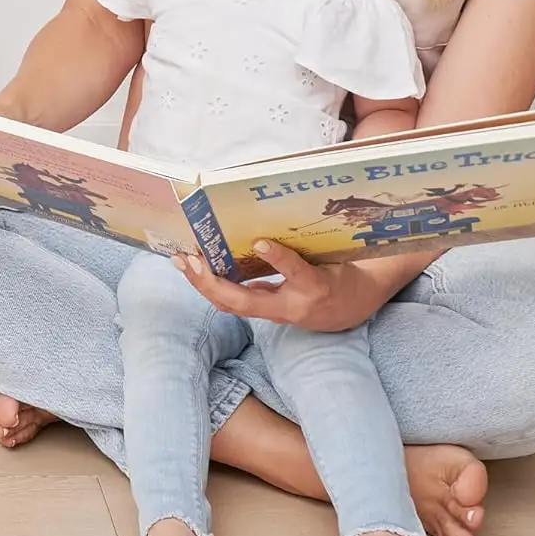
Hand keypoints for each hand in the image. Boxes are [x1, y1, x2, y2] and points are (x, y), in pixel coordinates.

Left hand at [173, 240, 398, 332]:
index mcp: (316, 286)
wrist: (352, 309)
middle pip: (246, 303)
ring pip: (233, 306)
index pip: (297, 272)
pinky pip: (235, 303)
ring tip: (182, 261)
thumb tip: (274, 221)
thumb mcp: (333, 257)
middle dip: (214, 284)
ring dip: (204, 285)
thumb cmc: (342, 275)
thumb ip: (306, 245)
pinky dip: (213, 286)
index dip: (279, 258)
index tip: (260, 241)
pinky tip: (195, 268)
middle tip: (191, 260)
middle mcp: (293, 306)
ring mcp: (277, 314)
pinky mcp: (267, 314)